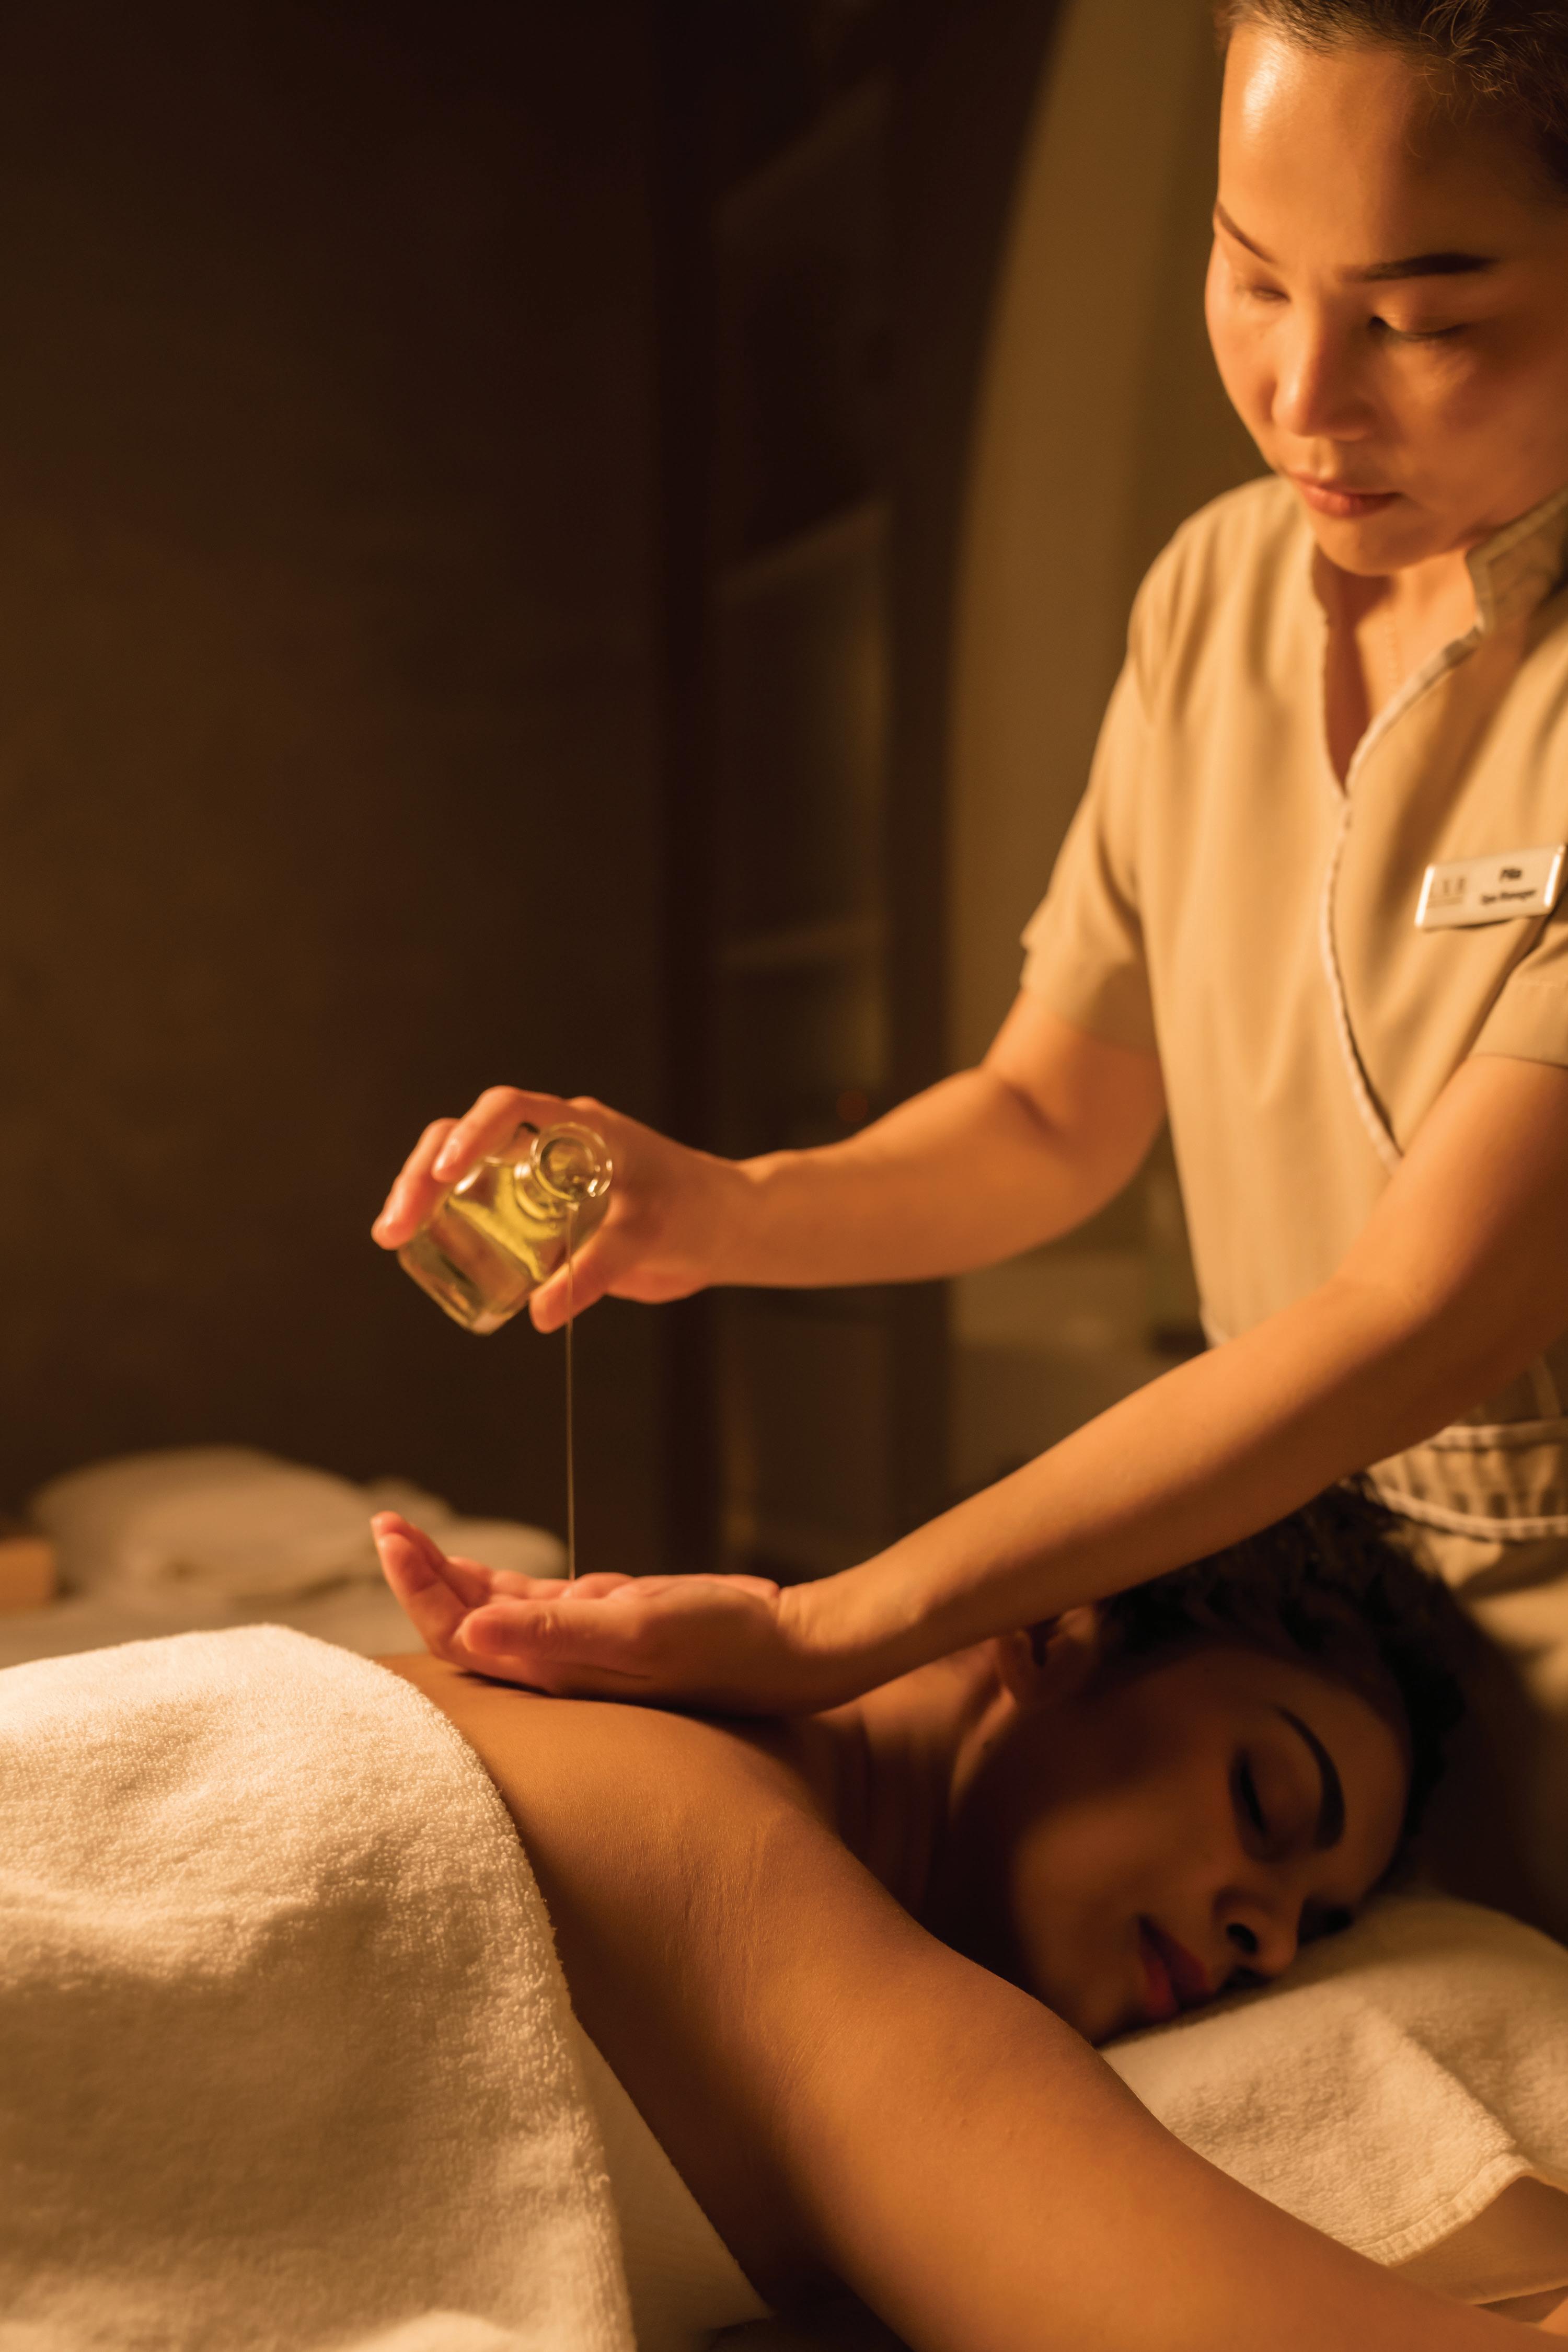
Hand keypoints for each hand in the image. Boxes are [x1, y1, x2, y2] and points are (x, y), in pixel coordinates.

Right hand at [370, 1086, 741, 1332]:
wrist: (722, 1228)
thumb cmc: (695, 1211)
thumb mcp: (648, 1236)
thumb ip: (597, 1271)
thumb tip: (539, 1313)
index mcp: (579, 1129)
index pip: (509, 1110)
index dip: (470, 1134)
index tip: (445, 1171)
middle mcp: (551, 1146)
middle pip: (467, 1140)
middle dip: (423, 1175)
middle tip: (395, 1225)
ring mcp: (540, 1180)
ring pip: (466, 1175)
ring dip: (424, 1200)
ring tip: (394, 1238)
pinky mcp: (540, 1217)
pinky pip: (486, 1216)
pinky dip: (453, 1230)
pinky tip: (429, 1256)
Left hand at [372, 1512, 840, 1712]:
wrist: (788, 1647)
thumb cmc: (721, 1644)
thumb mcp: (639, 1629)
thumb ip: (553, 1632)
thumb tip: (469, 1627)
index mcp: (552, 1670)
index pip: (459, 1633)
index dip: (419, 1590)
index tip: (392, 1538)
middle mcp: (554, 1662)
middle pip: (463, 1621)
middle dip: (418, 1574)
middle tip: (385, 1522)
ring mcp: (577, 1642)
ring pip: (490, 1609)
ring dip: (447, 1573)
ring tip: (404, 1534)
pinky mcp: (603, 1620)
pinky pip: (530, 1602)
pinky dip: (493, 1581)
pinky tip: (467, 1564)